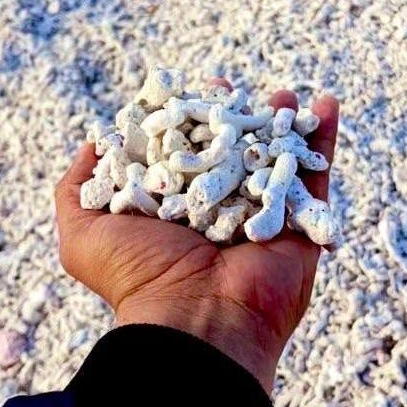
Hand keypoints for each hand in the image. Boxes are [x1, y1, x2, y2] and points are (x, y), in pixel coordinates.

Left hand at [54, 81, 338, 392]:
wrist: (196, 318)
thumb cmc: (138, 276)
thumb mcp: (83, 233)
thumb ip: (79, 189)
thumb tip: (94, 144)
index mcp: (180, 210)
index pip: (186, 153)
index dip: (186, 120)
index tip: (188, 91)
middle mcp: (222, 212)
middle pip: (232, 152)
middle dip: (234, 118)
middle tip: (230, 88)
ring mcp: (263, 216)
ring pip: (277, 158)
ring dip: (282, 123)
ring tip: (283, 93)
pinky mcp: (301, 223)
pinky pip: (318, 175)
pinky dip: (325, 139)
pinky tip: (327, 103)